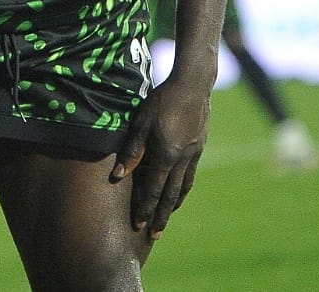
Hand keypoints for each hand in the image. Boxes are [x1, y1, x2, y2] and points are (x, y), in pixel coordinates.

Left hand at [109, 77, 211, 238]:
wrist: (194, 85)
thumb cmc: (162, 100)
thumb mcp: (142, 122)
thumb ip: (132, 150)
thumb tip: (119, 175)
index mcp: (166, 154)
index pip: (153, 189)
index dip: (145, 208)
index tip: (139, 224)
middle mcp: (182, 159)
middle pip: (170, 195)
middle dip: (161, 215)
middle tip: (155, 234)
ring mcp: (193, 154)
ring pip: (183, 187)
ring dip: (173, 205)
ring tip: (167, 217)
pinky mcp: (199, 147)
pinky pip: (190, 175)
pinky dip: (183, 189)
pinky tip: (179, 192)